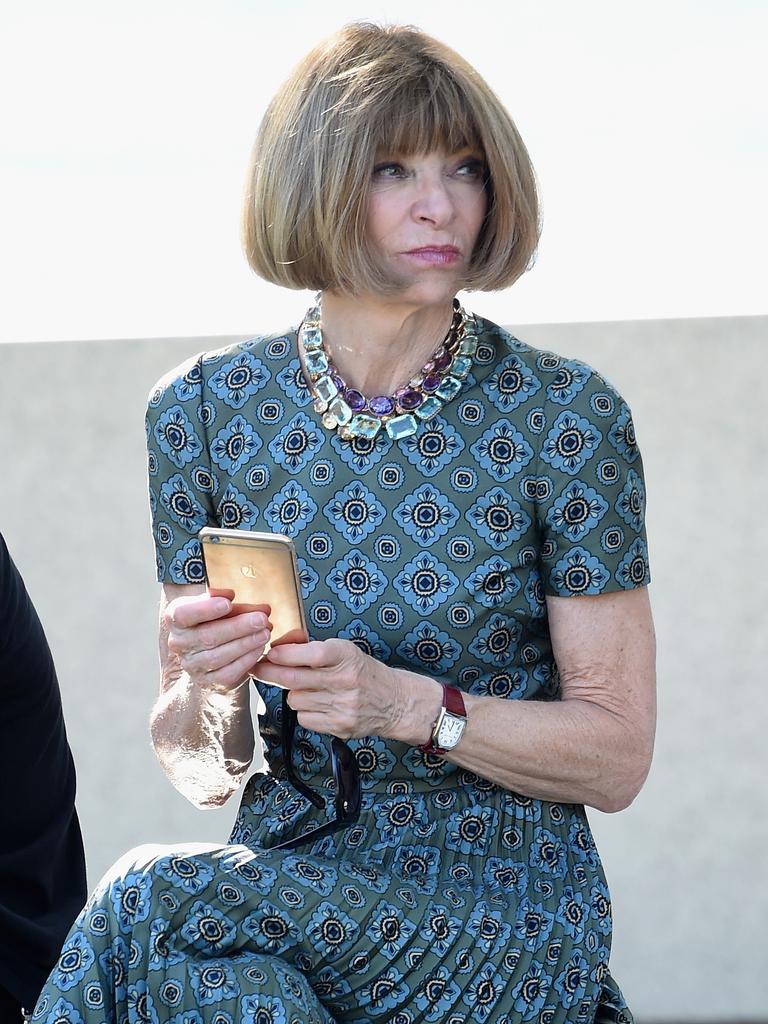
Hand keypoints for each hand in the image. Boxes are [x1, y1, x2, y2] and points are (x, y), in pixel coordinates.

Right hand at [163, 593, 271, 694]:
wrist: (211, 652)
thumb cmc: (216, 620)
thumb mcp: (217, 605)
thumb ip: (225, 599)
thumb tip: (238, 597)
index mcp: (176, 619)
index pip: (182, 614)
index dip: (205, 609)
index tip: (228, 603)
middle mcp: (179, 643)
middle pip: (207, 636)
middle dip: (238, 627)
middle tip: (261, 619)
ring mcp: (192, 665)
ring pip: (218, 656)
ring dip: (245, 643)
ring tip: (265, 632)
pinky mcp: (207, 681)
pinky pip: (228, 672)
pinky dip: (246, 660)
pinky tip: (259, 648)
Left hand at [256, 638, 414, 739]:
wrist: (393, 701)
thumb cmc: (362, 672)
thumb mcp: (344, 650)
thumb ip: (311, 647)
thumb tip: (278, 648)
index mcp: (347, 656)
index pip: (312, 654)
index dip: (286, 654)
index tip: (271, 653)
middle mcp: (346, 680)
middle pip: (294, 679)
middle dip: (269, 673)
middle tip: (258, 668)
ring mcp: (343, 706)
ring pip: (295, 700)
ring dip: (294, 694)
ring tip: (310, 689)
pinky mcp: (340, 726)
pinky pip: (304, 718)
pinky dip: (305, 711)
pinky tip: (319, 705)